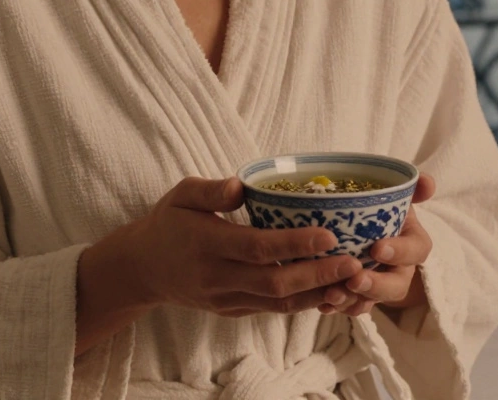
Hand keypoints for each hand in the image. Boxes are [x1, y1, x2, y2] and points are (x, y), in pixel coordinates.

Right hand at [123, 176, 363, 317]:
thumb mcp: (180, 195)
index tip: (328, 234)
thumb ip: (209, 191)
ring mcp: (225, 299)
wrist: (143, 268)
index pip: (256, 247)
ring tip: (352, 281)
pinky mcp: (232, 310)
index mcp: (206, 244)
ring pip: (277, 303)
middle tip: (353, 262)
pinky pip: (271, 309)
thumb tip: (239, 186)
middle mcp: (216, 277)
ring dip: (317, 294)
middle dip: (317, 274)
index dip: (294, 243)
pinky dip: (302, 302)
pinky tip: (329, 289)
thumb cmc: (168, 223)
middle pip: (274, 282)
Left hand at [319, 172, 435, 316]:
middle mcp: (399, 269)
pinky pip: (352, 307)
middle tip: (355, 280)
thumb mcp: (395, 197)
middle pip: (397, 285)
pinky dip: (339, 307)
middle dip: (376, 286)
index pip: (417, 250)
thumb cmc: (381, 210)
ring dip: (353, 300)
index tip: (377, 248)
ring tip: (332, 295)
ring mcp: (379, 286)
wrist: (361, 226)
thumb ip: (411, 189)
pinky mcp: (360, 297)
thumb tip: (428, 183)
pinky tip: (322, 305)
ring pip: (372, 301)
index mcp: (412, 243)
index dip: (400, 251)